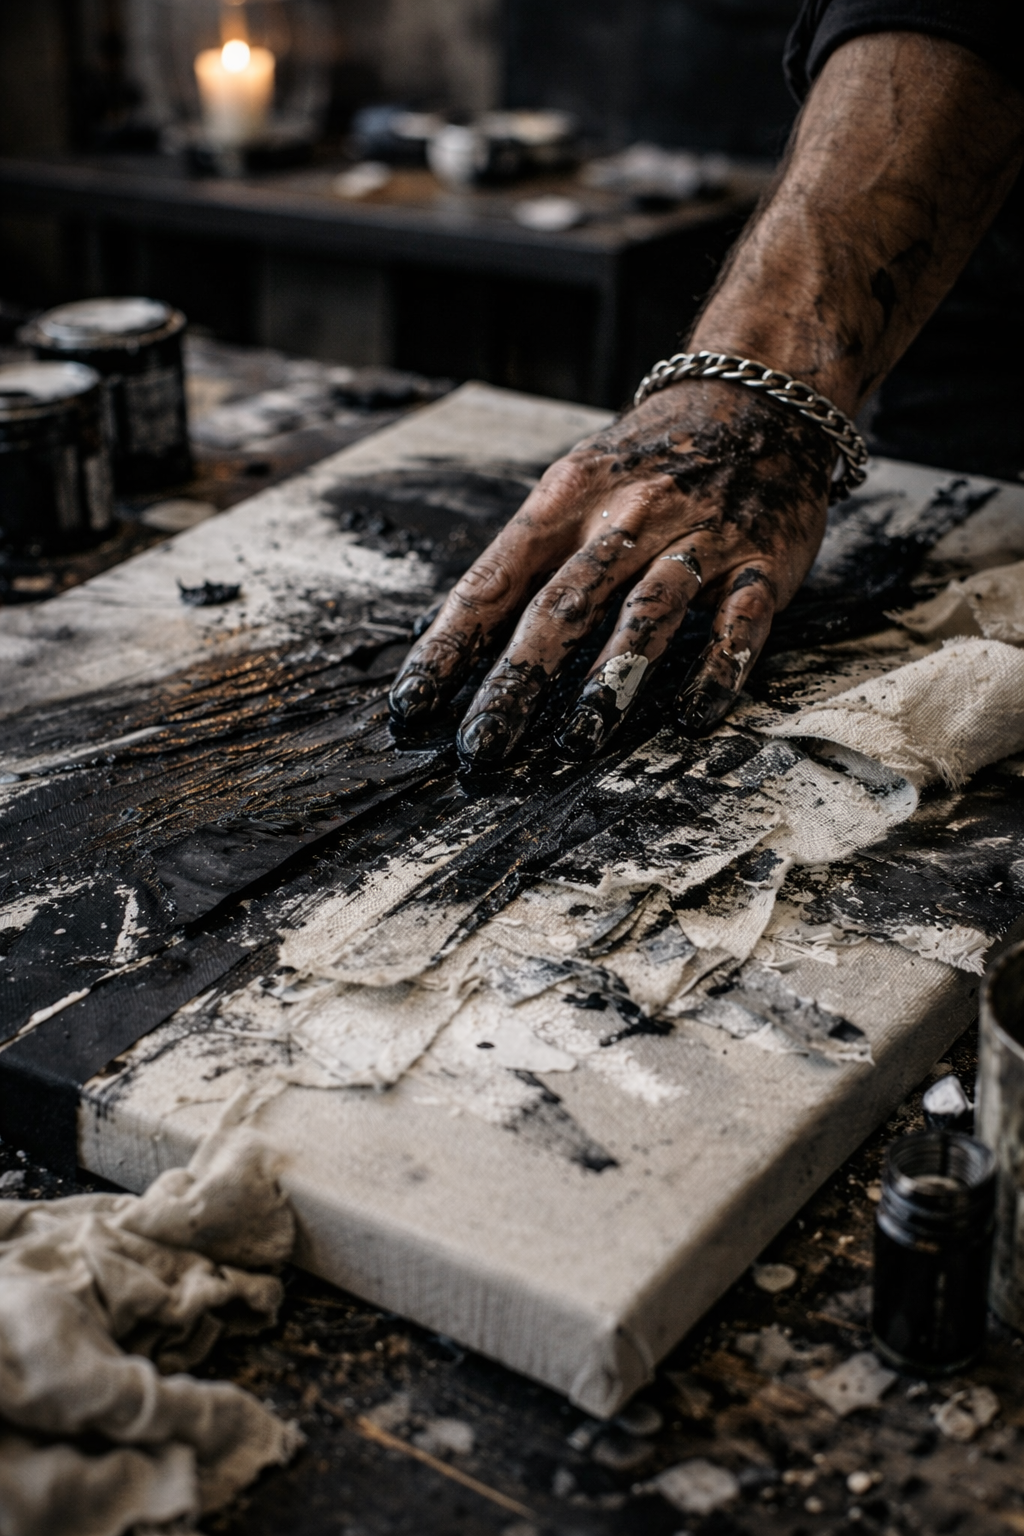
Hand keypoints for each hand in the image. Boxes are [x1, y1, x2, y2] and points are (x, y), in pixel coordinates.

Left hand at [388, 379, 833, 763]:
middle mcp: (628, 515)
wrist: (758, 395)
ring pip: (647, 611)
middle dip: (517, 679)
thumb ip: (523, 556)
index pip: (493, 579)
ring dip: (612, 676)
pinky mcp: (761, 561)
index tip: (413, 704)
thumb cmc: (649, 458)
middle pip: (562, 604)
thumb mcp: (575, 482)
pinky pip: (738, 622)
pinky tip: (693, 715)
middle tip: (485, 744)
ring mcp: (699, 537)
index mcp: (567, 497)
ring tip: (580, 738)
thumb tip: (446, 634)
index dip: (450, 645)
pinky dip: (718, 669)